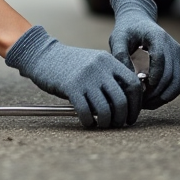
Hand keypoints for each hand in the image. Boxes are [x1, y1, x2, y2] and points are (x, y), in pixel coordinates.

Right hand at [5, 25, 142, 127]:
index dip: (136, 104)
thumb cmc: (71, 65)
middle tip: (117, 124)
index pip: (133, 84)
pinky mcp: (71, 87)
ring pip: (105, 109)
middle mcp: (100, 68)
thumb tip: (127, 104)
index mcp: (109, 61)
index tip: (131, 115)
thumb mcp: (95, 63)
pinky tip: (87, 121)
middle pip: (121, 100)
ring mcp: (86, 77)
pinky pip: (86, 112)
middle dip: (122, 118)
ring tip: (101, 124)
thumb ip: (110, 77)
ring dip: (105, 122)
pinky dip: (88, 121)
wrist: (44, 55)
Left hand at [109, 0, 179, 108]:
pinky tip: (151, 96)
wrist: (140, 21)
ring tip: (144, 103)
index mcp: (158, 37)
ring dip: (161, 98)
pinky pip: (178, 85)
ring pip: (177, 85)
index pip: (160, 60)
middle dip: (154, 94)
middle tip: (138, 103)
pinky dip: (166, 95)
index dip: (152, 78)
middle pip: (170, 76)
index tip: (140, 89)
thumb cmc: (127, 31)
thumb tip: (130, 80)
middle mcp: (174, 46)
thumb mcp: (117, 39)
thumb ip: (120, 57)